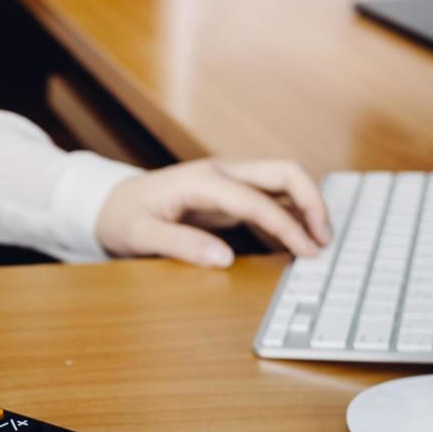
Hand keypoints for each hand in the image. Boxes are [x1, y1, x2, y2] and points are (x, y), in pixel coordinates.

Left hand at [95, 158, 330, 266]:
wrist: (108, 203)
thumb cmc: (121, 217)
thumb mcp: (141, 235)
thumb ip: (181, 245)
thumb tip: (224, 259)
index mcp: (201, 180)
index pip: (258, 200)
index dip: (287, 226)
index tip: (308, 251)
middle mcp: (220, 172)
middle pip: (283, 172)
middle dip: (313, 201)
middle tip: (325, 239)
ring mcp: (227, 181)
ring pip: (281, 182)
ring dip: (306, 207)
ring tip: (319, 243)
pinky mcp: (228, 195)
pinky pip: (269, 199)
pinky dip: (290, 214)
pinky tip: (298, 239)